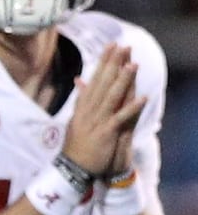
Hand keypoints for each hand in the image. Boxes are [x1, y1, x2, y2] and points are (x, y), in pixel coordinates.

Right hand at [64, 44, 145, 178]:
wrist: (72, 168)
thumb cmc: (75, 145)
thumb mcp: (75, 118)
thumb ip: (80, 99)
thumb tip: (80, 80)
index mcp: (83, 107)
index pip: (94, 80)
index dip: (103, 62)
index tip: (111, 46)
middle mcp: (89, 111)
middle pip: (102, 84)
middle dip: (113, 65)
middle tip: (122, 47)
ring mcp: (96, 122)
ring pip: (111, 98)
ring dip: (122, 82)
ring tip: (133, 65)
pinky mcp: (105, 134)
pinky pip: (119, 119)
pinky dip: (131, 109)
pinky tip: (142, 99)